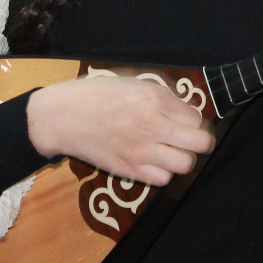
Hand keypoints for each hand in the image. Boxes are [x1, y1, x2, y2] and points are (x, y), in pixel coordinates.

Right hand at [25, 78, 213, 186]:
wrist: (61, 117)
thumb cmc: (95, 95)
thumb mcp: (132, 83)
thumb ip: (161, 97)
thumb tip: (185, 111)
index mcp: (153, 100)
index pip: (196, 117)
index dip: (193, 119)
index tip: (184, 120)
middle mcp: (151, 126)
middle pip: (200, 143)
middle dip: (201, 142)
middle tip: (190, 139)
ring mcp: (140, 151)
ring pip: (185, 165)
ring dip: (182, 158)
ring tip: (170, 151)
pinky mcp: (128, 170)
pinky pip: (162, 179)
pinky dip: (163, 172)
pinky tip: (153, 161)